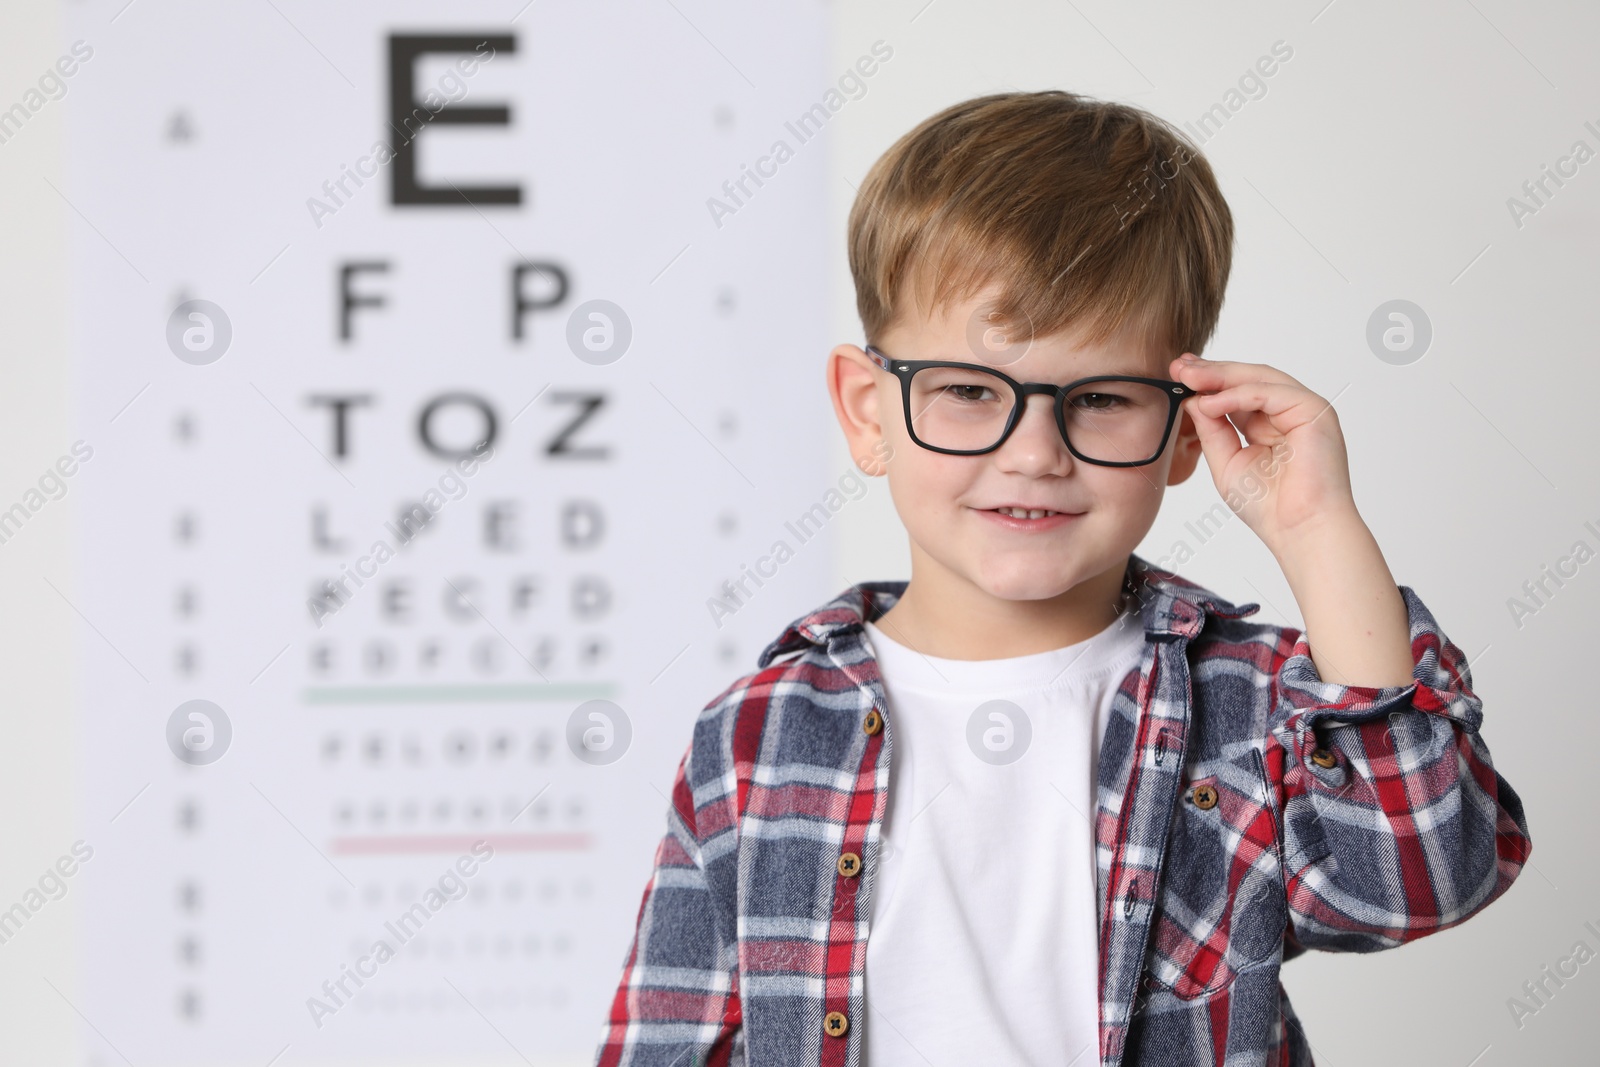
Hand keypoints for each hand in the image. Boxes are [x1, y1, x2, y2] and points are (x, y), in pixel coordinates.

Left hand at [1169, 352, 1355, 554]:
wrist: (1299, 530)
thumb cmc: (1270, 507)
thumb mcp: (1227, 462)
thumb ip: (1212, 430)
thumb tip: (1193, 399)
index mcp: (1269, 424)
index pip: (1237, 393)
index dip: (1208, 382)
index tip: (1177, 374)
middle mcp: (1289, 412)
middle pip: (1248, 379)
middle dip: (1211, 372)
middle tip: (1179, 366)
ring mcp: (1304, 409)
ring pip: (1260, 379)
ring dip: (1221, 376)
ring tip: (1188, 376)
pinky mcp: (1314, 411)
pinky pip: (1270, 393)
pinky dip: (1238, 395)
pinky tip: (1210, 401)